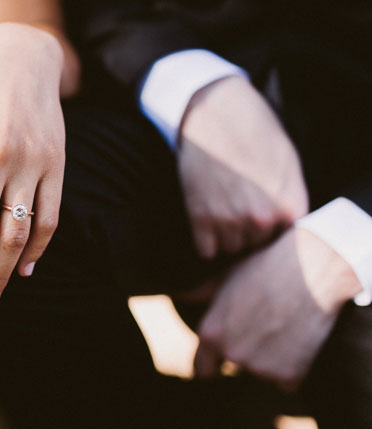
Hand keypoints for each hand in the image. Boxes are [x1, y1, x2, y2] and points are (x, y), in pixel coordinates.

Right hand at [178, 76, 308, 257]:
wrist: (216, 113)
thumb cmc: (254, 132)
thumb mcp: (289, 163)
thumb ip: (292, 200)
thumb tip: (288, 226)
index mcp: (289, 207)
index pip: (283, 240)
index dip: (271, 228)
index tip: (260, 212)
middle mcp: (263, 219)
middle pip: (256, 246)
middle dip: (248, 232)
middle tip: (237, 205)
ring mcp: (231, 220)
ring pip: (231, 249)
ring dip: (226, 236)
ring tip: (222, 208)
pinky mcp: (200, 218)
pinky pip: (206, 251)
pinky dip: (205, 241)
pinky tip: (206, 219)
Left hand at [194, 228, 361, 389]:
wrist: (313, 269)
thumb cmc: (266, 267)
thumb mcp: (226, 276)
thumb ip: (201, 293)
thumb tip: (181, 295)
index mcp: (211, 334)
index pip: (201, 370)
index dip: (211, 364)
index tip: (220, 361)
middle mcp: (231, 354)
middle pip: (234, 369)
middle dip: (245, 356)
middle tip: (261, 330)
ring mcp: (261, 367)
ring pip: (262, 374)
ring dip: (271, 361)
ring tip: (283, 329)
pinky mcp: (289, 375)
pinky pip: (287, 381)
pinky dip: (293, 367)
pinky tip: (298, 340)